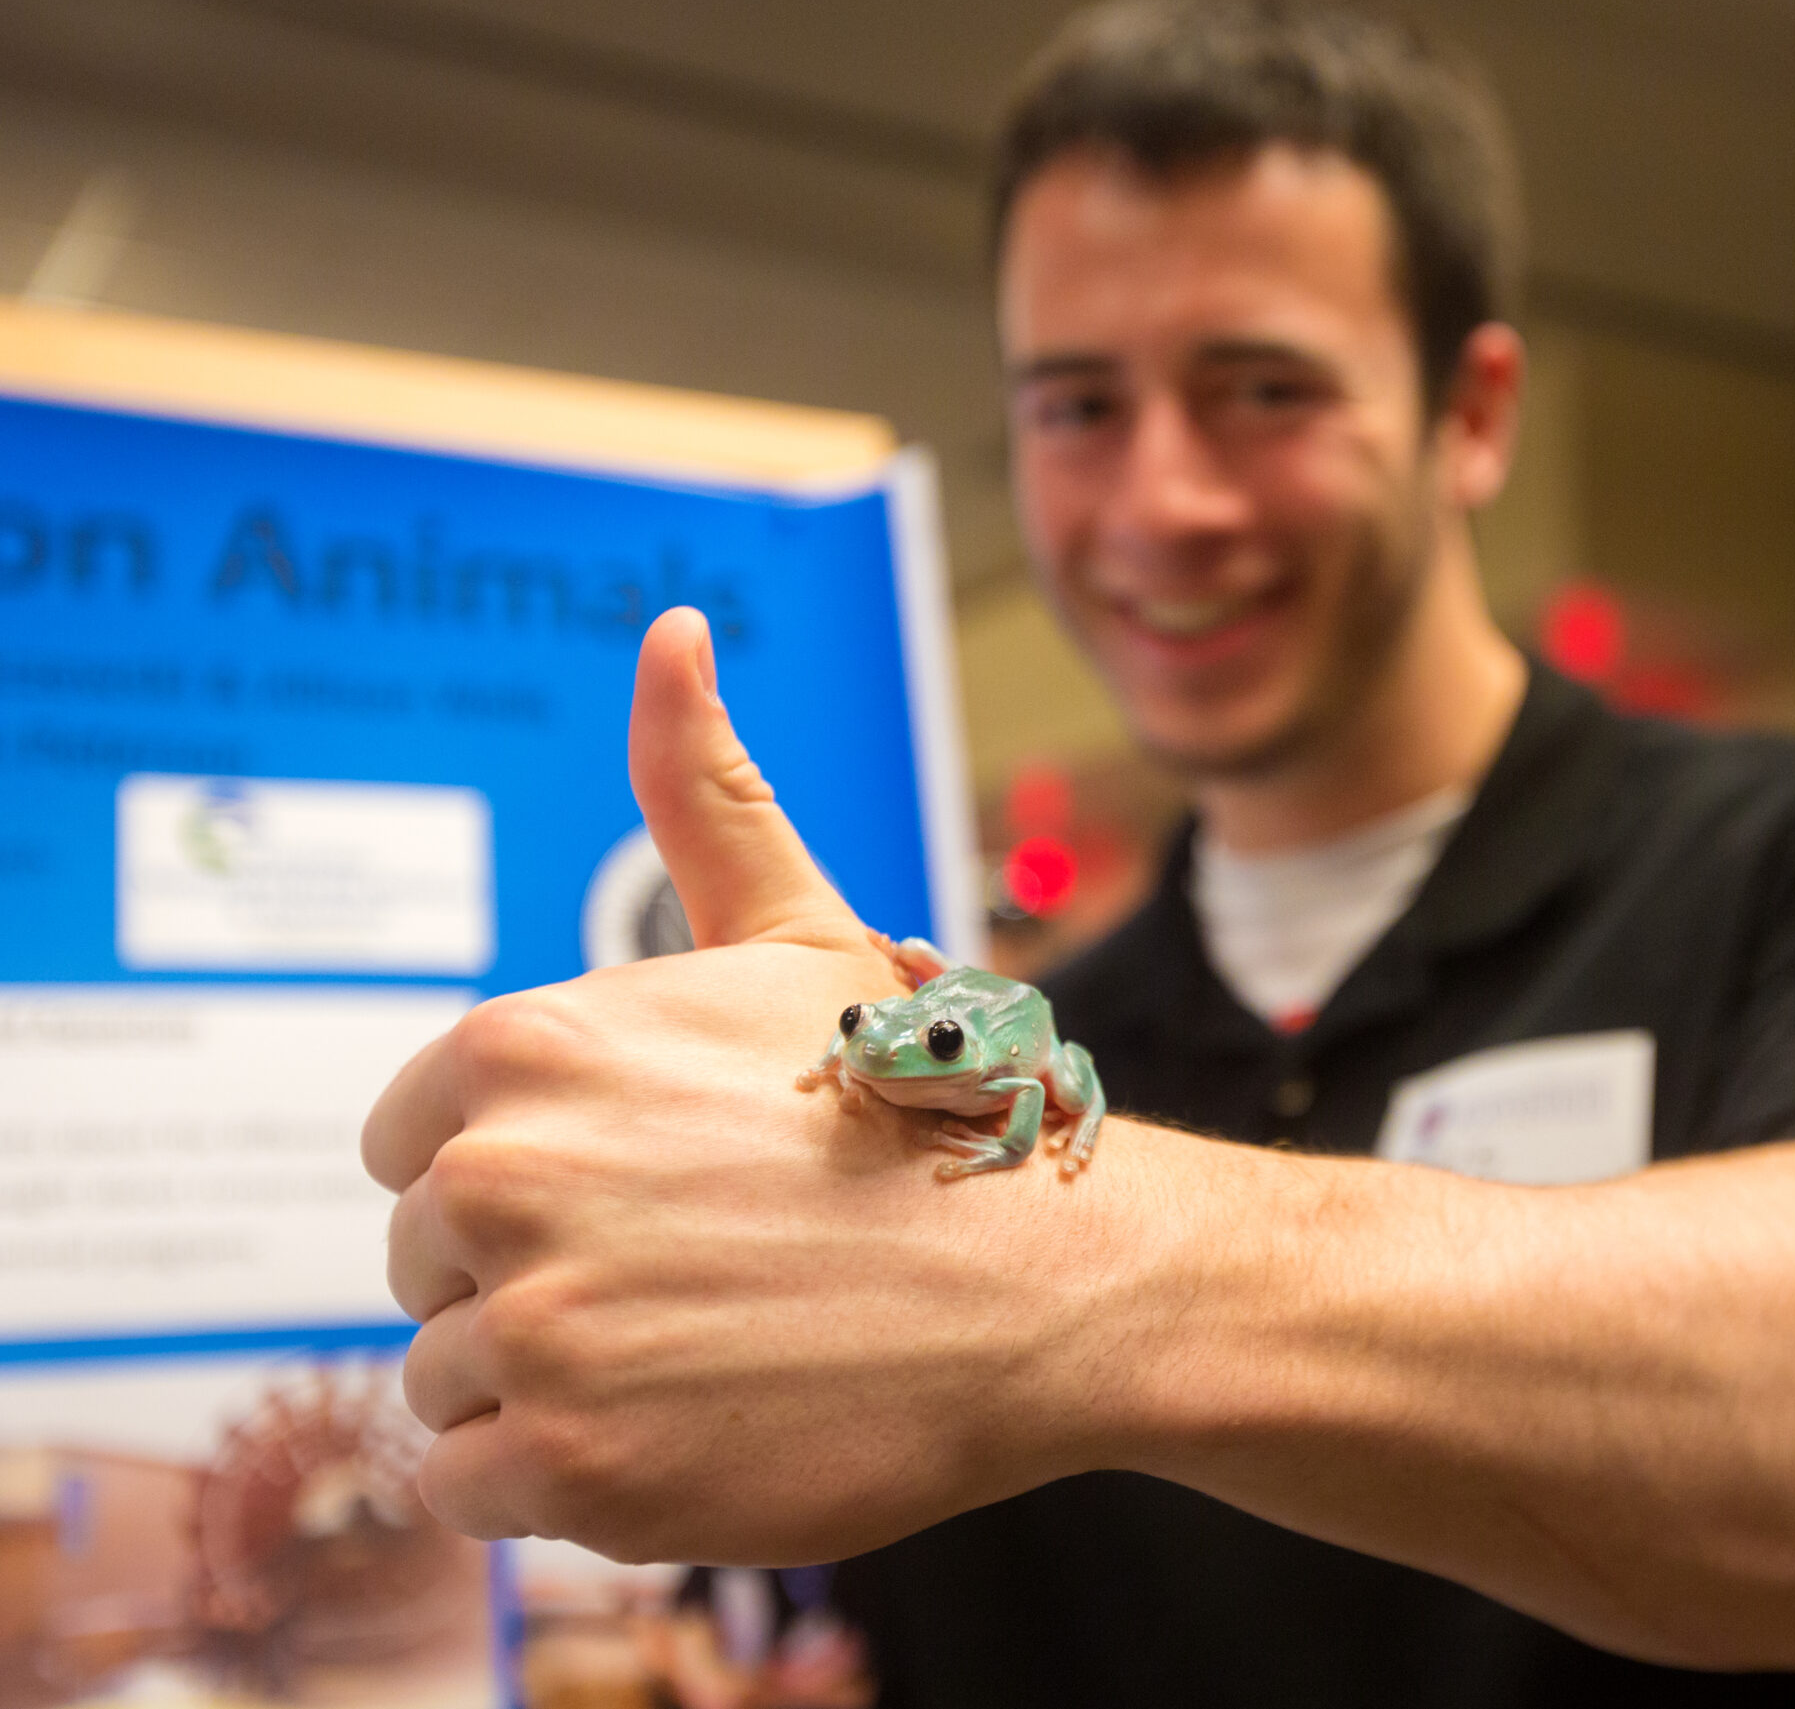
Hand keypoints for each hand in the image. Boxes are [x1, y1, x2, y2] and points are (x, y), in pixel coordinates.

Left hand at [363, 607, 1131, 1561]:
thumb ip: (699, 790)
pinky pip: (471, 1491)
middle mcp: (503, 1181)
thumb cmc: (928, 1103)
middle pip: (429, 1266)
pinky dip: (559, 1480)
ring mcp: (537, 1331)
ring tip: (706, 1351)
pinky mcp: (574, 1469)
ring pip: (448, 1383)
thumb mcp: (798, 933)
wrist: (1055, 1276)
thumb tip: (670, 629)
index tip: (638, 1192)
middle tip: (695, 1276)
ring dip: (556, 1385)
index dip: (525, 1179)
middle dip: (538, 1280)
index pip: (412, 1148)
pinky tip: (682, 1428)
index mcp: (525, 1050)